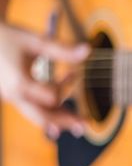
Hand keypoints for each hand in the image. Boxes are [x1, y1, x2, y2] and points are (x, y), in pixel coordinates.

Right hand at [0, 23, 88, 138]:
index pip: (50, 96)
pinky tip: (66, 98)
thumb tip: (88, 50)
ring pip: (38, 114)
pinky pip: (34, 106)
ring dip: (59, 117)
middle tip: (84, 127)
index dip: (65, 86)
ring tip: (78, 122)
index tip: (75, 74)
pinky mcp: (14, 96)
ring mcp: (13, 98)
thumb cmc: (9, 37)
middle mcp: (14, 95)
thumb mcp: (36, 42)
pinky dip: (49, 104)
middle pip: (44, 115)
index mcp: (20, 83)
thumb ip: (62, 49)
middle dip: (65, 121)